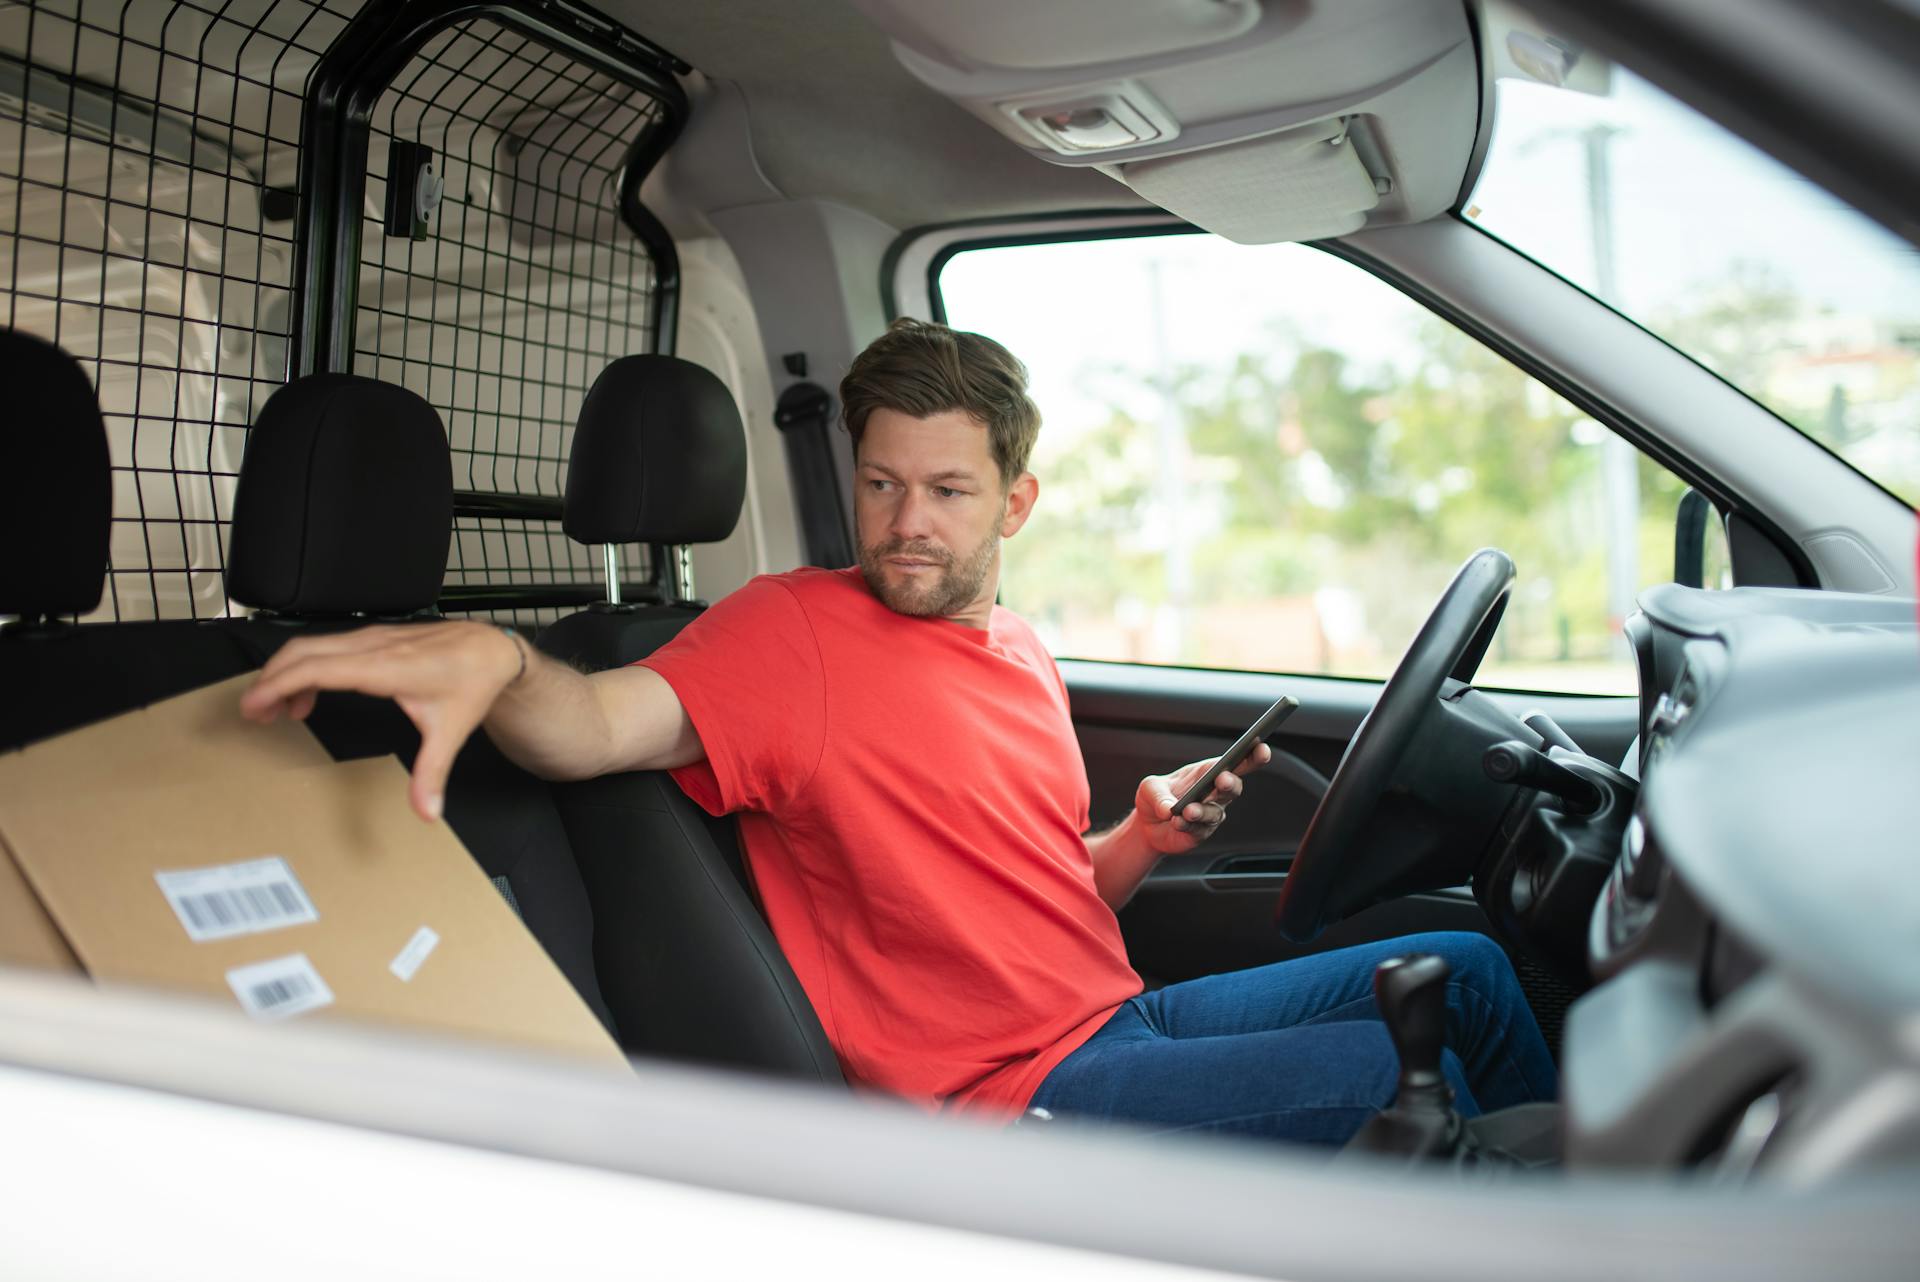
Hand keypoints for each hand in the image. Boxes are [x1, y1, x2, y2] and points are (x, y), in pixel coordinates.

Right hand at [239, 622, 524, 822]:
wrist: (491, 649)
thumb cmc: (472, 681)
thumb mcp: (451, 731)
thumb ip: (432, 773)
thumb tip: (427, 811)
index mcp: (385, 667)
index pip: (317, 668)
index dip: (278, 685)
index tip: (253, 705)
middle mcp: (373, 646)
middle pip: (302, 652)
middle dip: (270, 680)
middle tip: (252, 713)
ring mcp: (371, 638)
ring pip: (311, 647)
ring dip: (285, 674)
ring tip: (273, 710)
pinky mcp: (373, 638)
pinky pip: (326, 648)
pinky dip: (305, 669)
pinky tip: (307, 698)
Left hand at [1134, 742, 1272, 855]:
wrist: (1147, 826)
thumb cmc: (1154, 798)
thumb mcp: (1149, 788)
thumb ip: (1158, 795)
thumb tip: (1168, 809)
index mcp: (1207, 772)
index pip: (1234, 762)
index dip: (1251, 756)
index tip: (1261, 748)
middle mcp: (1214, 794)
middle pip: (1233, 787)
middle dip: (1231, 782)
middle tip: (1223, 779)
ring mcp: (1210, 814)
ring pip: (1215, 812)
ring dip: (1203, 810)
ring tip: (1188, 810)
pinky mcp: (1201, 833)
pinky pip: (1199, 830)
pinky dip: (1188, 825)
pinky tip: (1178, 822)